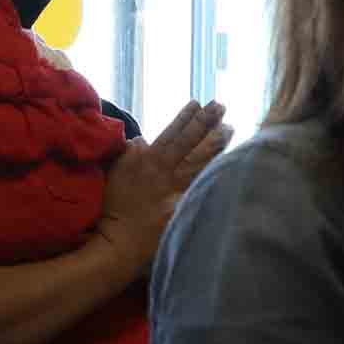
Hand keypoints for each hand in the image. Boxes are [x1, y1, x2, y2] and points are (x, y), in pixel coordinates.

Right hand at [98, 102, 229, 268]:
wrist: (119, 240)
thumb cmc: (115, 207)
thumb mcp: (116, 172)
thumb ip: (130, 153)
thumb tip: (143, 139)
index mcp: (147, 160)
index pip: (171, 133)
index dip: (185, 117)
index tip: (197, 103)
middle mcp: (164, 171)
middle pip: (190, 142)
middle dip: (206, 122)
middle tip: (221, 106)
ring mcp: (175, 190)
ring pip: (201, 161)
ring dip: (216, 143)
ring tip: (229, 128)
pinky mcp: (183, 207)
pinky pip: (202, 187)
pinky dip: (214, 174)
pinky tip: (229, 164)